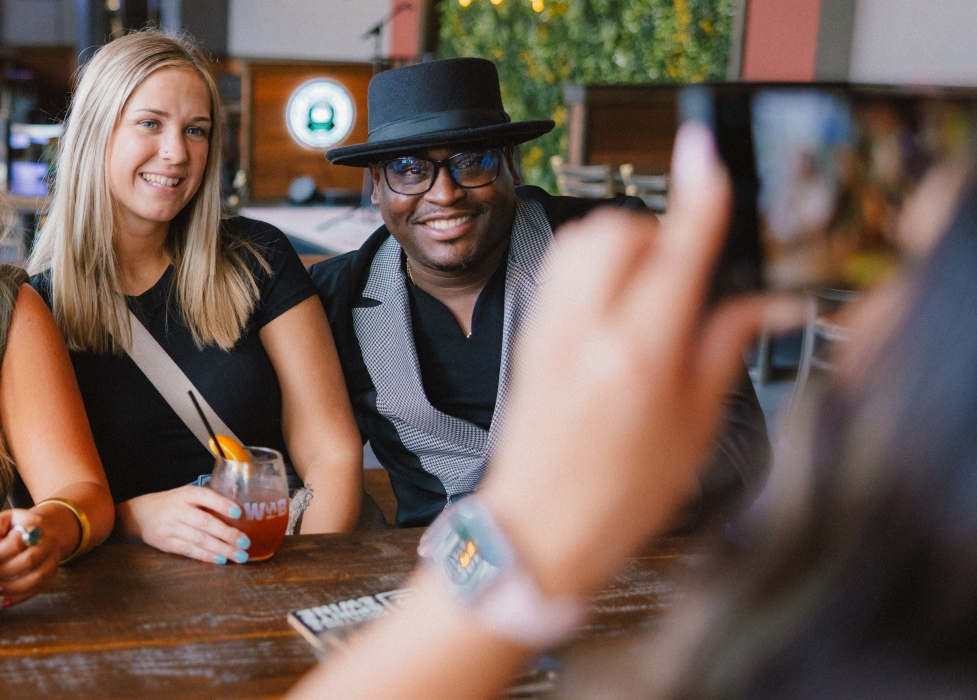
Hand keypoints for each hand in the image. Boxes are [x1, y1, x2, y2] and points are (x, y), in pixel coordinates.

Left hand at [0, 508, 58, 606]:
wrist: (49, 530)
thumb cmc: (22, 525)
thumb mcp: (8, 517)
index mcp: (35, 526)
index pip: (17, 543)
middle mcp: (48, 543)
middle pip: (28, 562)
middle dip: (3, 572)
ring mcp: (52, 560)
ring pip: (36, 579)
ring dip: (11, 588)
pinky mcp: (52, 575)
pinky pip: (38, 590)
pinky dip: (20, 598)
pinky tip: (5, 601)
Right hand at [117, 486, 251, 563]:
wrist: (140, 514)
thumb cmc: (172, 504)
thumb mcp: (186, 495)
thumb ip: (207, 502)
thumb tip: (239, 515)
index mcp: (185, 494)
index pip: (205, 496)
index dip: (222, 504)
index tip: (239, 513)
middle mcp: (177, 509)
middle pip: (204, 522)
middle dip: (227, 534)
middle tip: (245, 542)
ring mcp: (170, 527)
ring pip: (199, 539)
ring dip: (221, 549)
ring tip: (239, 555)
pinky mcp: (166, 543)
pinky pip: (189, 550)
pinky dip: (206, 556)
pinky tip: (221, 559)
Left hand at [481, 123, 793, 597]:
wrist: (537, 532)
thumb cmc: (619, 495)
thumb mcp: (695, 426)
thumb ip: (722, 348)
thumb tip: (761, 302)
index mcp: (638, 356)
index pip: (674, 253)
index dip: (698, 195)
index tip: (706, 152)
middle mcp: (585, 333)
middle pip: (619, 229)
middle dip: (658, 230)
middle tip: (686, 271)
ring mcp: (548, 331)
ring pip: (581, 240)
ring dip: (621, 240)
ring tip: (651, 284)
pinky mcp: (527, 337)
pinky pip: (559, 270)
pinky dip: (592, 265)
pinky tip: (615, 301)